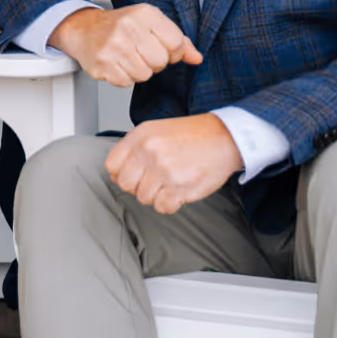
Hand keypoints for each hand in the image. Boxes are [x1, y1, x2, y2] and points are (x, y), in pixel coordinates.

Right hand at [47, 4, 200, 87]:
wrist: (84, 29)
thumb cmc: (121, 26)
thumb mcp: (151, 24)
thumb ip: (177, 40)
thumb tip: (196, 58)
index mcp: (145, 14)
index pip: (176, 43)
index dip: (173, 51)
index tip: (163, 48)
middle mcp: (129, 28)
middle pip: (161, 61)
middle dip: (155, 62)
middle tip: (141, 52)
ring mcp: (114, 47)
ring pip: (145, 74)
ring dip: (139, 71)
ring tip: (128, 58)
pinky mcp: (103, 64)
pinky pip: (127, 82)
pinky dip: (124, 77)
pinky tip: (117, 64)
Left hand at [104, 114, 244, 214]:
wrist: (224, 138)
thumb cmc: (192, 135)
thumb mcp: (156, 130)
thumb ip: (133, 149)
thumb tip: (116, 174)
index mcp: (140, 136)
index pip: (112, 165)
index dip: (121, 173)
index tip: (133, 174)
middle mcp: (149, 151)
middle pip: (126, 184)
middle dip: (138, 186)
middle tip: (154, 179)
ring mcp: (164, 169)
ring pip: (143, 198)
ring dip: (156, 195)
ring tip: (170, 181)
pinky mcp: (179, 187)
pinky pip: (162, 207)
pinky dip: (170, 203)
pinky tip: (178, 190)